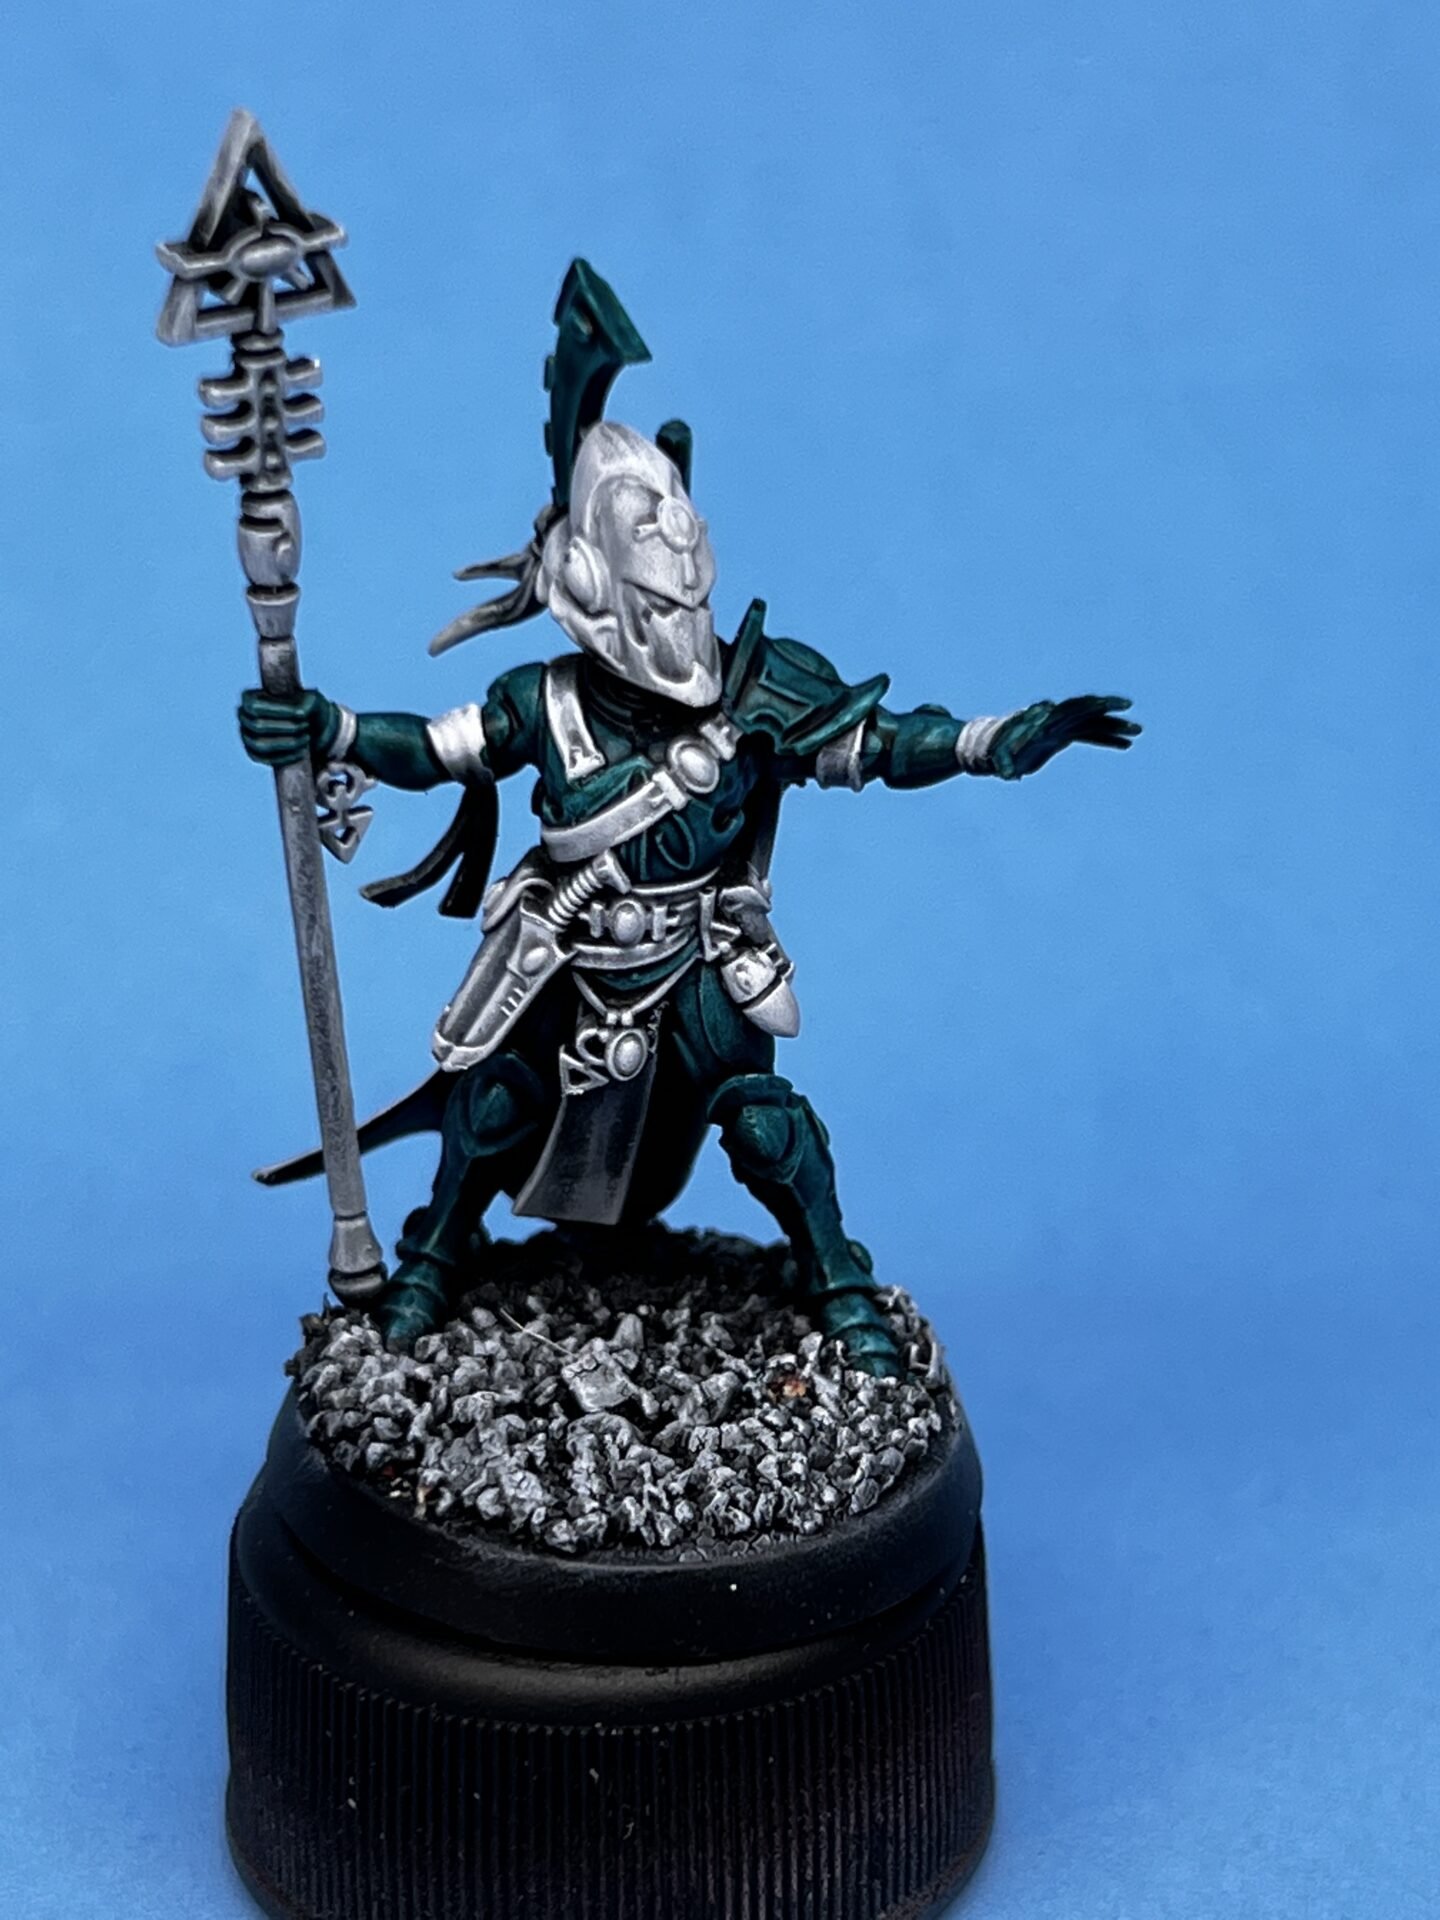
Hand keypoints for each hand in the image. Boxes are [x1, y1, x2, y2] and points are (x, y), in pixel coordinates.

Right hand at [238, 687, 337, 766]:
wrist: (313, 726)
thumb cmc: (308, 710)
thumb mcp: (311, 700)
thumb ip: (306, 703)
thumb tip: (300, 713)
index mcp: (251, 698)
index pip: (254, 705)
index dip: (277, 710)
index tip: (301, 714)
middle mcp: (244, 717)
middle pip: (258, 725)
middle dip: (286, 728)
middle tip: (306, 726)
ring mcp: (247, 736)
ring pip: (260, 744)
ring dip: (287, 743)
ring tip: (306, 738)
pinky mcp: (255, 754)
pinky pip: (265, 759)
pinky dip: (286, 756)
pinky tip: (301, 751)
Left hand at [991, 694, 1139, 779]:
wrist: (989, 748)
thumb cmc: (991, 753)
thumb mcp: (996, 760)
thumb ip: (1004, 765)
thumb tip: (1008, 776)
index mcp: (1041, 720)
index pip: (1067, 708)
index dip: (1085, 705)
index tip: (1103, 703)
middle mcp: (1054, 718)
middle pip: (1084, 708)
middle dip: (1106, 707)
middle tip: (1128, 706)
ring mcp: (1060, 726)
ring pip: (1092, 721)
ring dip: (1114, 725)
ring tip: (1138, 731)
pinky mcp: (1063, 736)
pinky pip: (1089, 735)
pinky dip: (1107, 739)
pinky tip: (1126, 745)